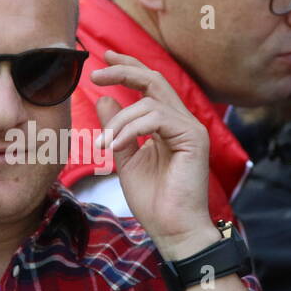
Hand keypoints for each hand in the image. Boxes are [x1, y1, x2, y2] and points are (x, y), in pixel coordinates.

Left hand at [90, 50, 213, 257]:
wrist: (173, 230)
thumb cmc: (154, 201)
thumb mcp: (126, 159)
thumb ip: (117, 129)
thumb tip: (104, 98)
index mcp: (169, 125)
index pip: (151, 85)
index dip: (128, 67)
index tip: (103, 60)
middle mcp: (183, 122)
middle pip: (155, 79)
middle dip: (124, 71)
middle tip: (96, 73)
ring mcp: (191, 128)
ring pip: (150, 101)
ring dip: (119, 120)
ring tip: (105, 144)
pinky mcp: (193, 138)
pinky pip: (156, 118)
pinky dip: (131, 128)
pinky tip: (118, 146)